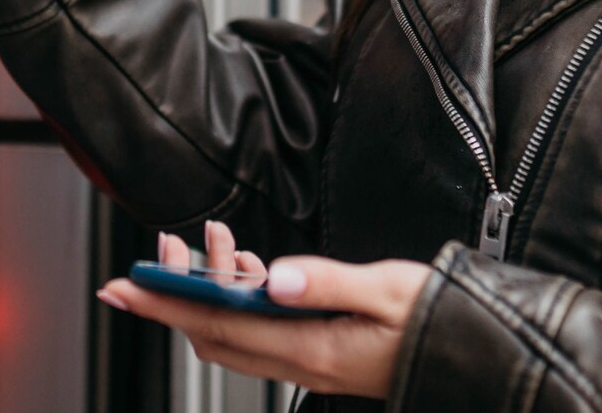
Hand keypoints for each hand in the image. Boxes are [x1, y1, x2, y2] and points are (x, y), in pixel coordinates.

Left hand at [95, 221, 429, 398]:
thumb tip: (273, 275)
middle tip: (157, 251)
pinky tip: (246, 265)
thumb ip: (328, 281)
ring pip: (235, 330)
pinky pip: (262, 330)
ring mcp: (309, 360)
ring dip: (209, 287)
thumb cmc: (441, 322)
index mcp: (311, 347)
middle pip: (212, 331)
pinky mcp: (320, 351)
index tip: (124, 287)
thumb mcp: (388, 290)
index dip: (163, 304)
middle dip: (175, 292)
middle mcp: (302, 361)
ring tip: (207, 240)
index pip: (216, 324)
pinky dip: (241, 296)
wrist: (478, 355)